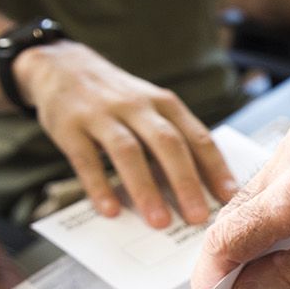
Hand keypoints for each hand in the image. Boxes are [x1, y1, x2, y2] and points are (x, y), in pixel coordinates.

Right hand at [15, 40, 237, 227]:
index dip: (215, 168)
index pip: (196, 137)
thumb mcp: (150, 106)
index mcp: (164, 103)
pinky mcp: (70, 127)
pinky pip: (86, 160)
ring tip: (159, 222)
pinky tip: (111, 210)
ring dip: (145, 188)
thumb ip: (173, 137)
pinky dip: (99, 186)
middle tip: (197, 218)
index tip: (229, 198)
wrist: (60, 66)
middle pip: (167, 143)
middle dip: (185, 182)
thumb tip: (203, 186)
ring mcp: (102, 114)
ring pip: (129, 151)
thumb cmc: (117, 98)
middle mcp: (137, 106)